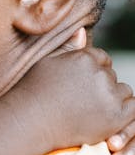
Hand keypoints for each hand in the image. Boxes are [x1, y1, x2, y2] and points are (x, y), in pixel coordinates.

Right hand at [12, 30, 134, 154]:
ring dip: (112, 99)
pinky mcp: (116, 116)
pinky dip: (123, 112)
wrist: (30, 123)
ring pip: (123, 91)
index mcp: (84, 58)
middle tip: (80, 101)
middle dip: (100, 86)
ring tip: (89, 111)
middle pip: (111, 76)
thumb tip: (82, 30)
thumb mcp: (47, 63)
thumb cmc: (33, 94)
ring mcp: (109, 95)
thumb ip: (68, 47)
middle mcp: (99, 74)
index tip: (79, 87)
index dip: (92, 73)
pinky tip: (106, 117)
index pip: (102, 59)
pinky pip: (133, 108)